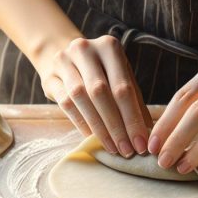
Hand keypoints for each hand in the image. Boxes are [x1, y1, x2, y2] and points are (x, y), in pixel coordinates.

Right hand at [37, 36, 150, 156]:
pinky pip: (65, 103)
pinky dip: (81, 123)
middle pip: (101, 92)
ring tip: (112, 147)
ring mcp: (64, 61)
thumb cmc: (101, 70)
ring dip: (98, 127)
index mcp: (109, 46)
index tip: (141, 144)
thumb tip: (148, 133)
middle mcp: (85, 49)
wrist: (65, 56)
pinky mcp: (49, 77)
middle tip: (126, 150)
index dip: (133, 118)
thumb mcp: (120, 76)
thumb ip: (134, 100)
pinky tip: (92, 137)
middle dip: (116, 126)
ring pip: (81, 98)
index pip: (123, 87)